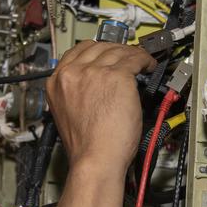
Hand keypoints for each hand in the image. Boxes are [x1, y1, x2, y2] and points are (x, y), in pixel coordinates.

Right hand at [46, 41, 155, 170]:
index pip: (76, 51)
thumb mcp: (69, 112)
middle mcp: (72, 73)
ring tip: (142, 62)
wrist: (94, 159)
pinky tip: (149, 66)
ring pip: (117, 52)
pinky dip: (145, 61)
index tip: (106, 53)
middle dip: (115, 50)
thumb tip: (98, 82)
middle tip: (127, 57)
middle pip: (98, 47)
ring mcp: (94, 73)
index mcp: (57, 82)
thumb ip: (78, 92)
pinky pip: (135, 59)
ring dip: (132, 54)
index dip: (96, 50)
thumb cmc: (86, 146)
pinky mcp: (116, 77)